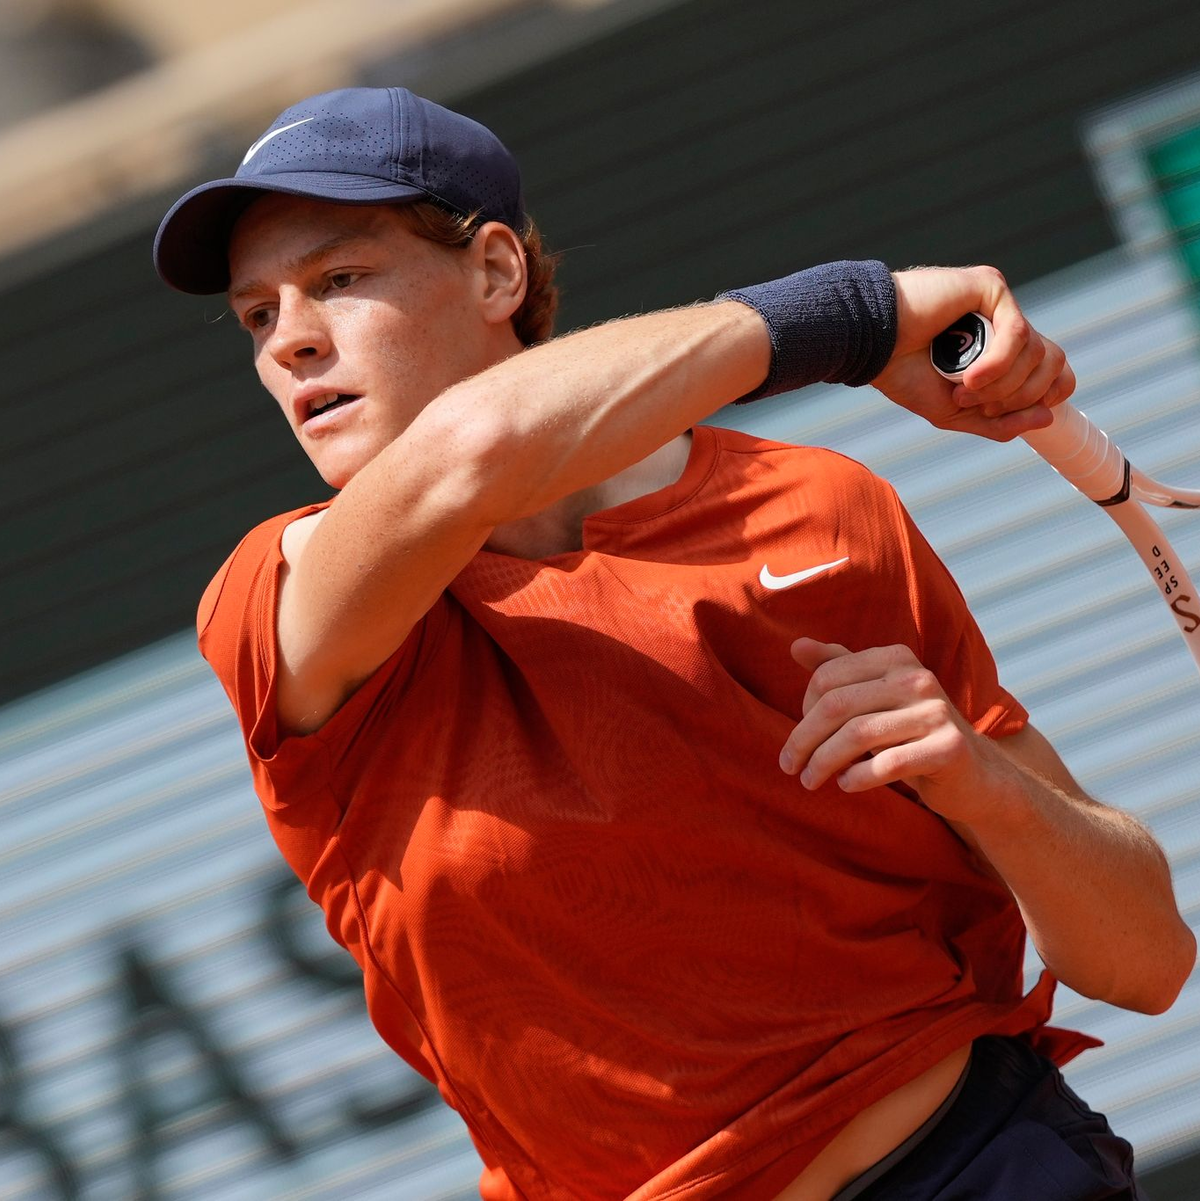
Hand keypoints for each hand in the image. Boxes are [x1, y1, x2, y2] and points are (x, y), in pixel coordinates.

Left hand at [778, 637, 1003, 825]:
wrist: (975, 774)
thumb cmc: (912, 734)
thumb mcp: (875, 697)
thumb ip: (838, 670)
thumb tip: (796, 646)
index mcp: (896, 658)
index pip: (827, 677)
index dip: (803, 710)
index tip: (800, 738)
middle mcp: (918, 678)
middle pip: (837, 705)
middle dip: (804, 739)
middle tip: (788, 766)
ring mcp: (937, 713)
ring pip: (857, 735)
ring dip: (823, 762)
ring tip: (809, 780)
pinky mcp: (950, 748)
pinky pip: (888, 763)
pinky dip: (857, 777)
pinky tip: (846, 785)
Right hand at [872, 266, 1075, 441]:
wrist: (870, 347)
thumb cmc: (902, 374)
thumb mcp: (953, 412)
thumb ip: (998, 423)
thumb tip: (1047, 416)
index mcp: (999, 350)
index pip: (1052, 367)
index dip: (1050, 391)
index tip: (1025, 411)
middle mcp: (1003, 324)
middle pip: (1052, 362)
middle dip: (1020, 395)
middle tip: (976, 404)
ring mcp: (998, 304)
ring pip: (1037, 351)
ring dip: (1002, 384)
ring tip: (962, 390)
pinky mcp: (990, 287)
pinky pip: (1018, 332)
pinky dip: (998, 364)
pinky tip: (970, 377)